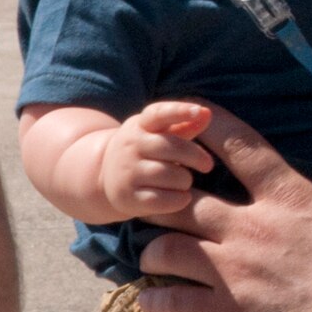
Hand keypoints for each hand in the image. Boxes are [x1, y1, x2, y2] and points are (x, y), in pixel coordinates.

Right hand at [101, 102, 214, 217]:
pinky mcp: (126, 197)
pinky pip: (161, 200)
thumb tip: (206, 113)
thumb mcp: (162, 133)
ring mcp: (125, 171)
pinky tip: (181, 197)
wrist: (105, 177)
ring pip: (169, 175)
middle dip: (196, 157)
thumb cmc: (148, 150)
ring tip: (184, 181)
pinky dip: (178, 200)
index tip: (198, 111)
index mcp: (141, 124)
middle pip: (171, 147)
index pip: (158, 113)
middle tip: (207, 165)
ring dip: (185, 180)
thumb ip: (186, 124)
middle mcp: (129, 145)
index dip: (179, 111)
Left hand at [136, 105, 311, 311]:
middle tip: (154, 201)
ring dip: (154, 251)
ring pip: (166, 250)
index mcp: (289, 197)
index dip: (211, 128)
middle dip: (161, 198)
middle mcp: (250, 227)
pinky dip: (156, 302)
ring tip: (153, 257)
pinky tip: (152, 302)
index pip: (241, 149)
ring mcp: (233, 273)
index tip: (189, 116)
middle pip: (183, 202)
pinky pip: (172, 304)